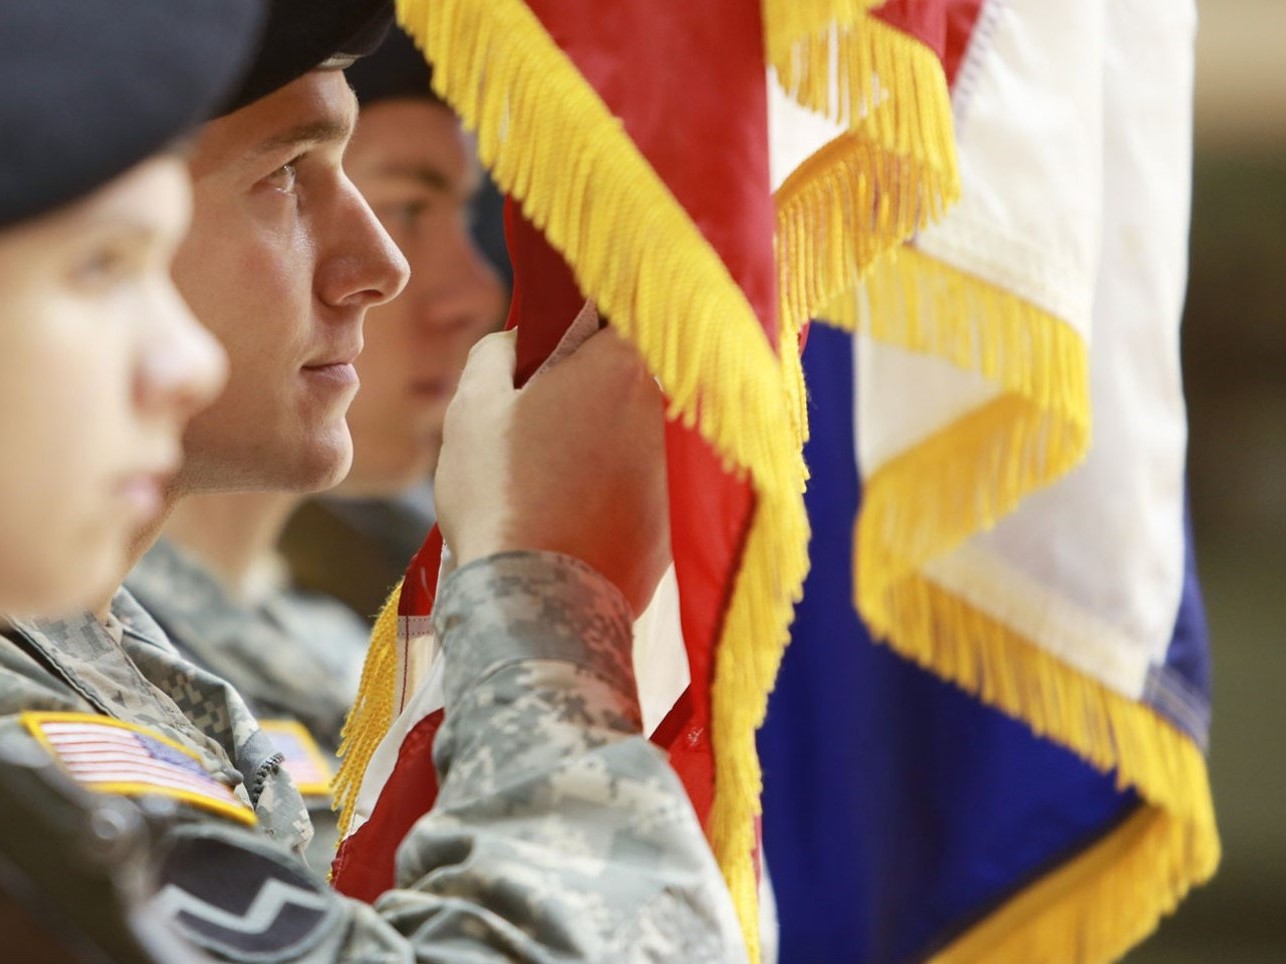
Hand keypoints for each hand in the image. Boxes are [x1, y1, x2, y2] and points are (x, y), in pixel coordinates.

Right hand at [435, 328, 669, 616]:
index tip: (544, 360)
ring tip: (540, 487)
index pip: (610, 320)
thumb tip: (519, 342)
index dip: (573, 333)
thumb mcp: (473, 405)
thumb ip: (496, 353)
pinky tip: (561, 526)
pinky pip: (630, 499)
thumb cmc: (498, 491)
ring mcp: (669, 475)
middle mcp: (658, 414)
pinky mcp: (666, 529)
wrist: (534, 598)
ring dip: (591, 452)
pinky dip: (601, 504)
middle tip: (529, 430)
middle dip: (579, 397)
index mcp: (617, 367)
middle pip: (618, 385)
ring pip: (625, 443)